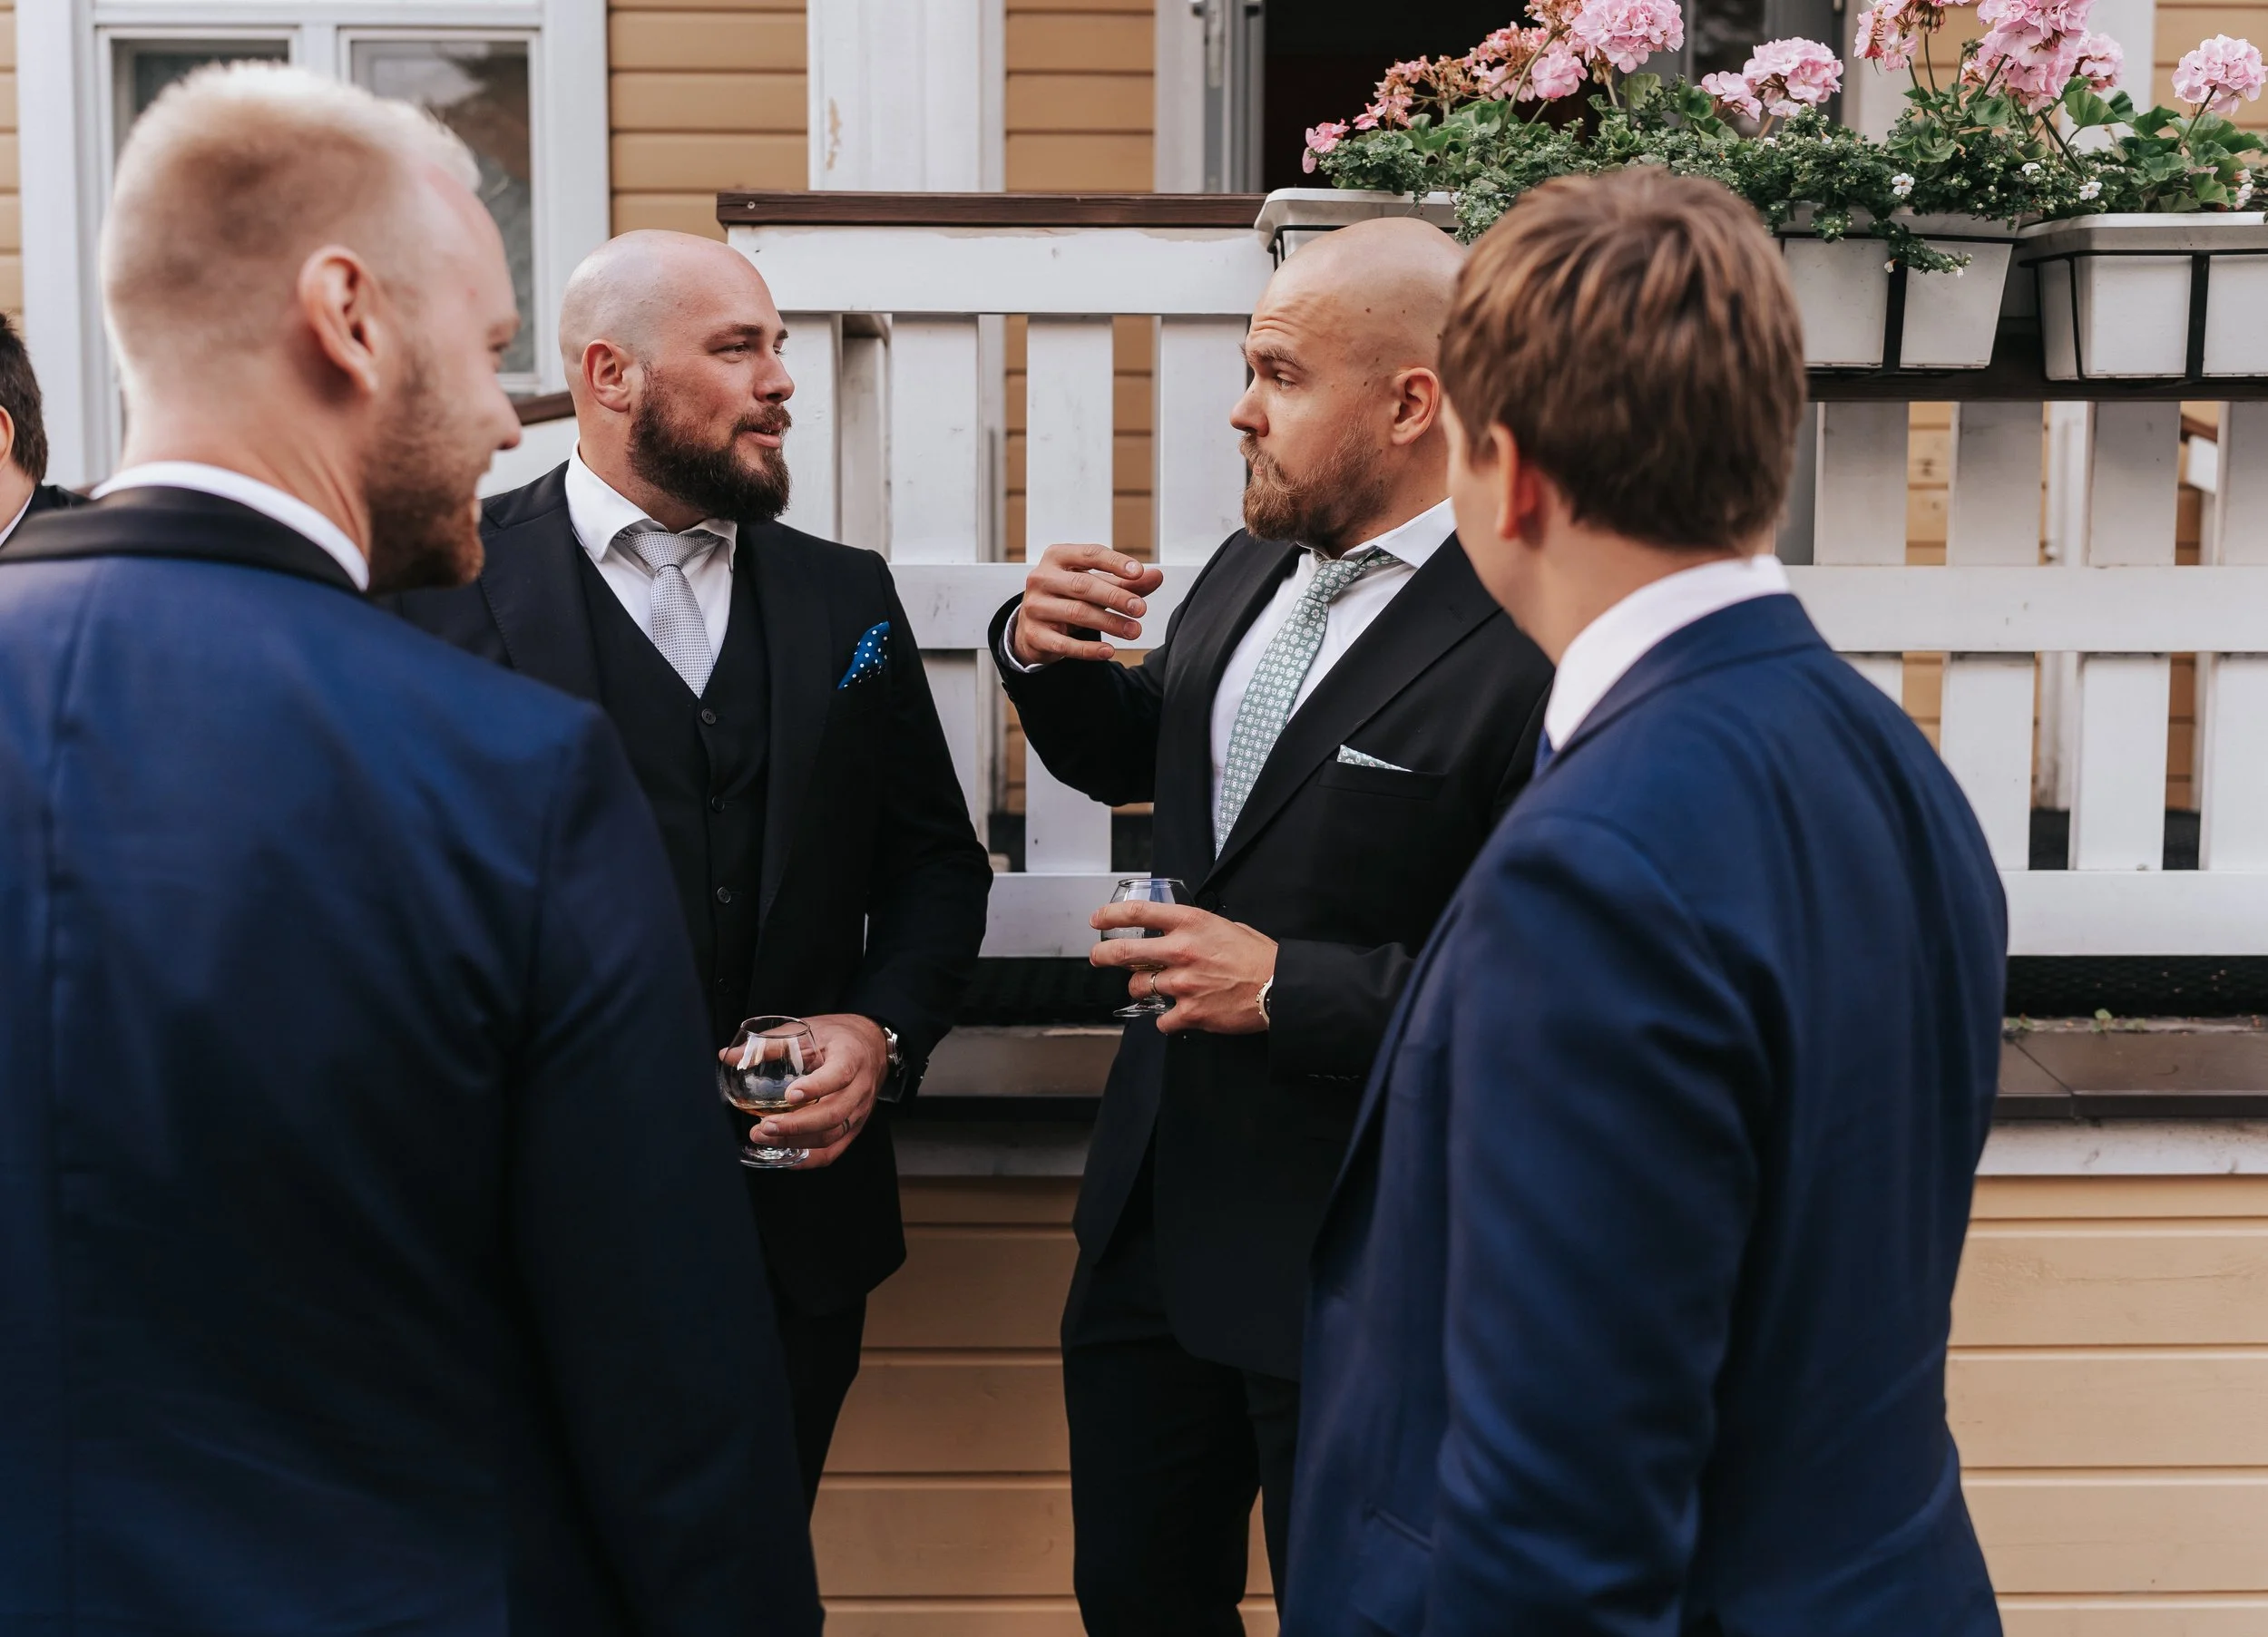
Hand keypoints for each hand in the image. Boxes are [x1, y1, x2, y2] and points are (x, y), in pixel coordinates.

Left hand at [722, 1012, 887, 1169]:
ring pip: (832, 1135)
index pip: (839, 1075)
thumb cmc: (837, 1036)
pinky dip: (808, 1159)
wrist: (872, 1047)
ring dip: (797, 1141)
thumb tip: (727, 1056)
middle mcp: (860, 1087)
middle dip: (797, 1125)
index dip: (816, 1087)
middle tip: (764, 1126)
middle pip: (834, 1114)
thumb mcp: (807, 1029)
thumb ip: (770, 1043)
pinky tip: (784, 1155)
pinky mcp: (854, 1127)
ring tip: (764, 1137)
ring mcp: (859, 1111)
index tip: (789, 1095)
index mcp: (851, 1057)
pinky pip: (834, 1150)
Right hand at [1012, 544, 1165, 666]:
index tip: (1139, 572)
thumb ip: (1126, 581)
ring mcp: (1034, 607)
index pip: (1090, 554)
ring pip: (1076, 613)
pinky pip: (1063, 644)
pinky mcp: (1034, 635)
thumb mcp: (1096, 584)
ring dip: (1109, 623)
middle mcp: (1041, 578)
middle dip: (1115, 597)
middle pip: (1082, 585)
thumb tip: (1156, 576)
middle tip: (1141, 609)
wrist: (1033, 624)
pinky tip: (1108, 651)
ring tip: (1134, 631)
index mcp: (1057, 557)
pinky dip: (1088, 649)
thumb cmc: (1068, 596)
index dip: (1115, 562)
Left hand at [1090, 902, 1275, 1035]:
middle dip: (1104, 956)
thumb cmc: (1259, 957)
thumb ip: (1199, 929)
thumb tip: (1184, 934)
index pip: (1139, 913)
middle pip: (1125, 953)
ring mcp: (1183, 983)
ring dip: (1141, 988)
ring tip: (1152, 989)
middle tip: (1098, 957)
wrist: (1279, 988)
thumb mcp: (1228, 927)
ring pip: (1139, 987)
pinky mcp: (1190, 1012)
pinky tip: (1175, 1015)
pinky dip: (1165, 1019)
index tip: (1098, 919)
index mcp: (1191, 923)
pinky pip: (1161, 1019)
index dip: (1111, 915)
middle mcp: (1181, 951)